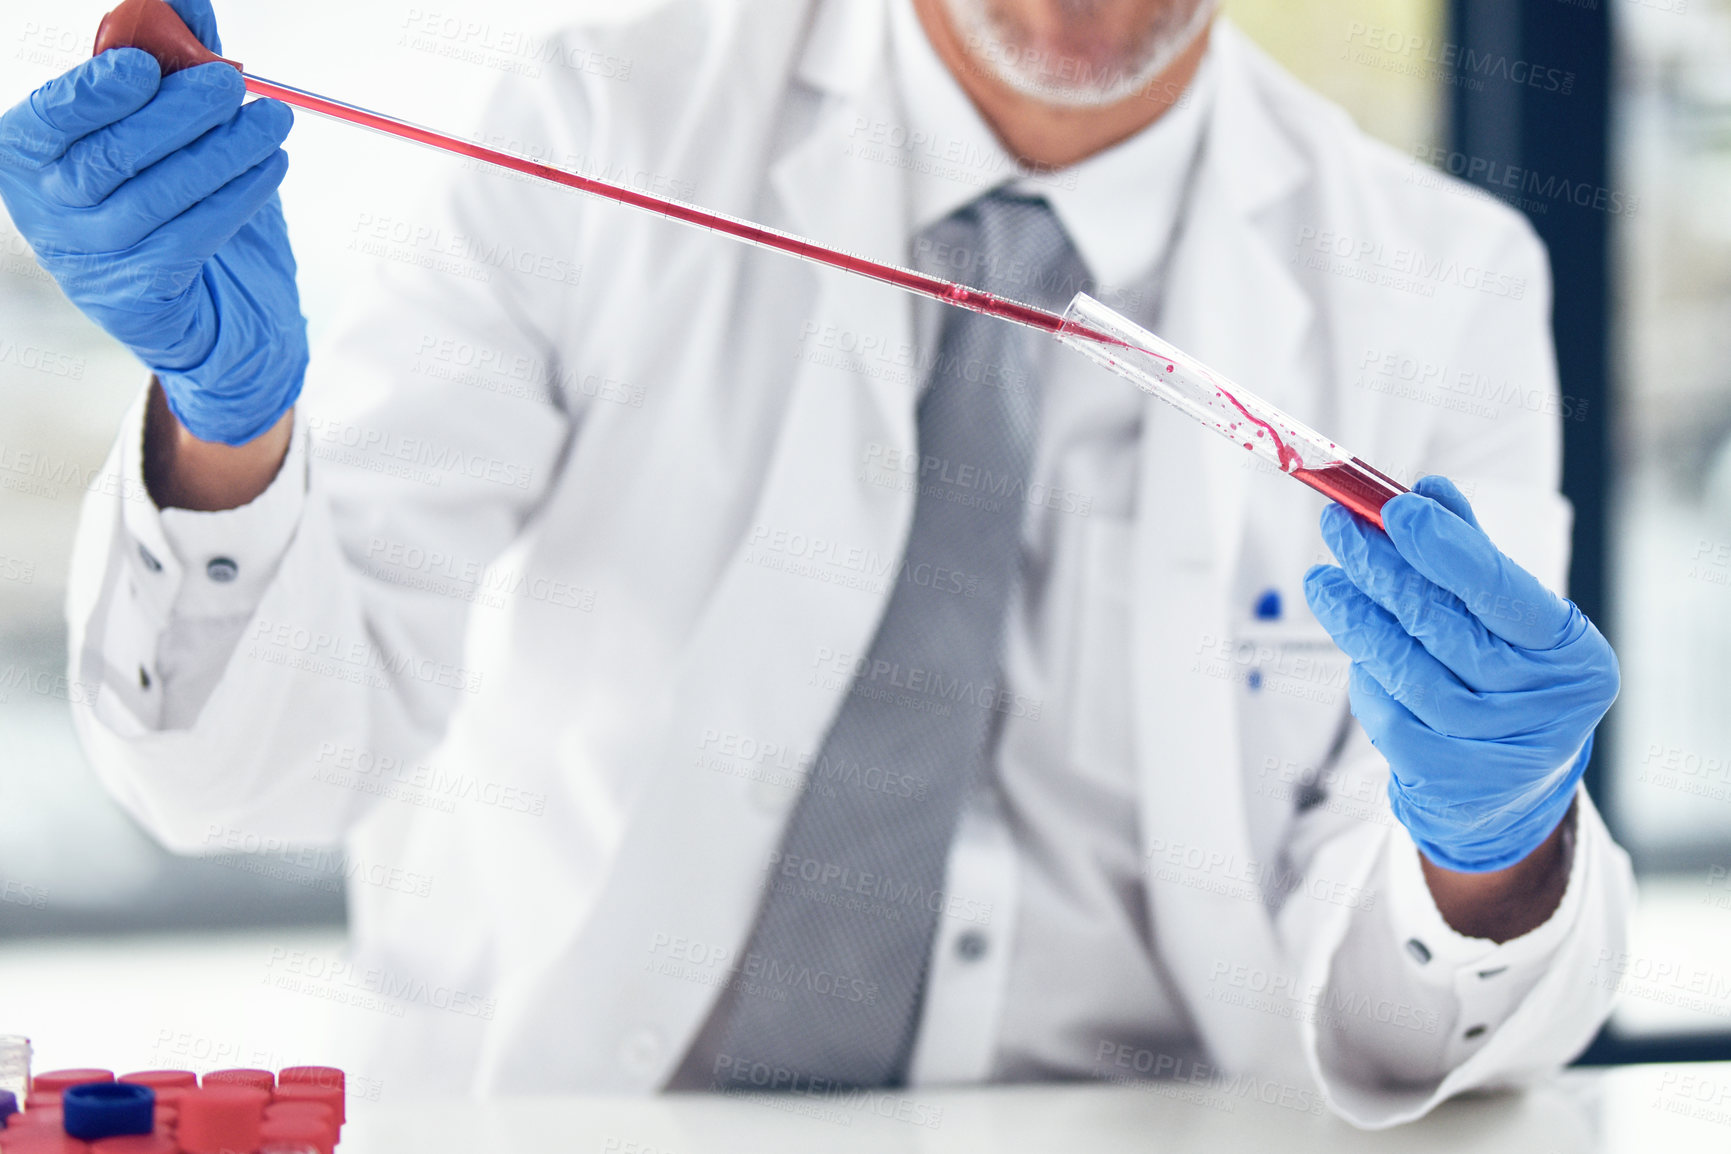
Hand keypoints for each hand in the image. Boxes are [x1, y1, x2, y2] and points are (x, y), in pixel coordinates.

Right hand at [0, 0, 305, 445]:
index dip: (95, 91)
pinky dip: (241, 193)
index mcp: (31, 153)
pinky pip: (198, 233)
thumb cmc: (155, 186)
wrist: (183, 294)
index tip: (146, 65)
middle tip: (232, 84)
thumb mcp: (151, 123)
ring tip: (274, 119)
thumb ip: (164, 58)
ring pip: (163, 195)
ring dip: (226, 150)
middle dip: (179, 114)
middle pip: (112, 156)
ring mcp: (96, 255)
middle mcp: (51, 208)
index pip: (50, 119)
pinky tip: (273, 164)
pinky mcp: (146, 291)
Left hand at [1302, 476, 1617, 873]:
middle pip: (1442, 624)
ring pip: (1405, 667)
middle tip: (1338, 525)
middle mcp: (1542, 705)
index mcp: (1573, 657)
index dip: (1443, 547)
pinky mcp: (1442, 778)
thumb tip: (1429, 491)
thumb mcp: (1512, 622)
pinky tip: (1354, 644)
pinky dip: (1365, 671)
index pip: (1501, 589)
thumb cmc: (1510, 684)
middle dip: (1381, 568)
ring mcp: (1493, 749)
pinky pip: (1385, 710)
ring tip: (1324, 580)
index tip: (1393, 507)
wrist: (1509, 794)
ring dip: (1355, 617)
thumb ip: (1471, 554)